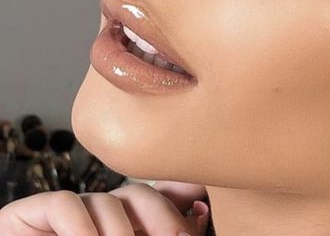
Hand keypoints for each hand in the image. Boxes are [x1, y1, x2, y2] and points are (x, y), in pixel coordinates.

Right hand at [0, 182, 208, 234]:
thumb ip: (159, 235)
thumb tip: (199, 216)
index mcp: (125, 224)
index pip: (158, 198)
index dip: (181, 199)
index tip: (200, 212)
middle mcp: (101, 212)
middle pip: (140, 194)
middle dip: (163, 216)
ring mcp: (70, 210)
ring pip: (107, 201)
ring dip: (119, 232)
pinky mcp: (33, 211)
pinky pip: (65, 204)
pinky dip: (81, 227)